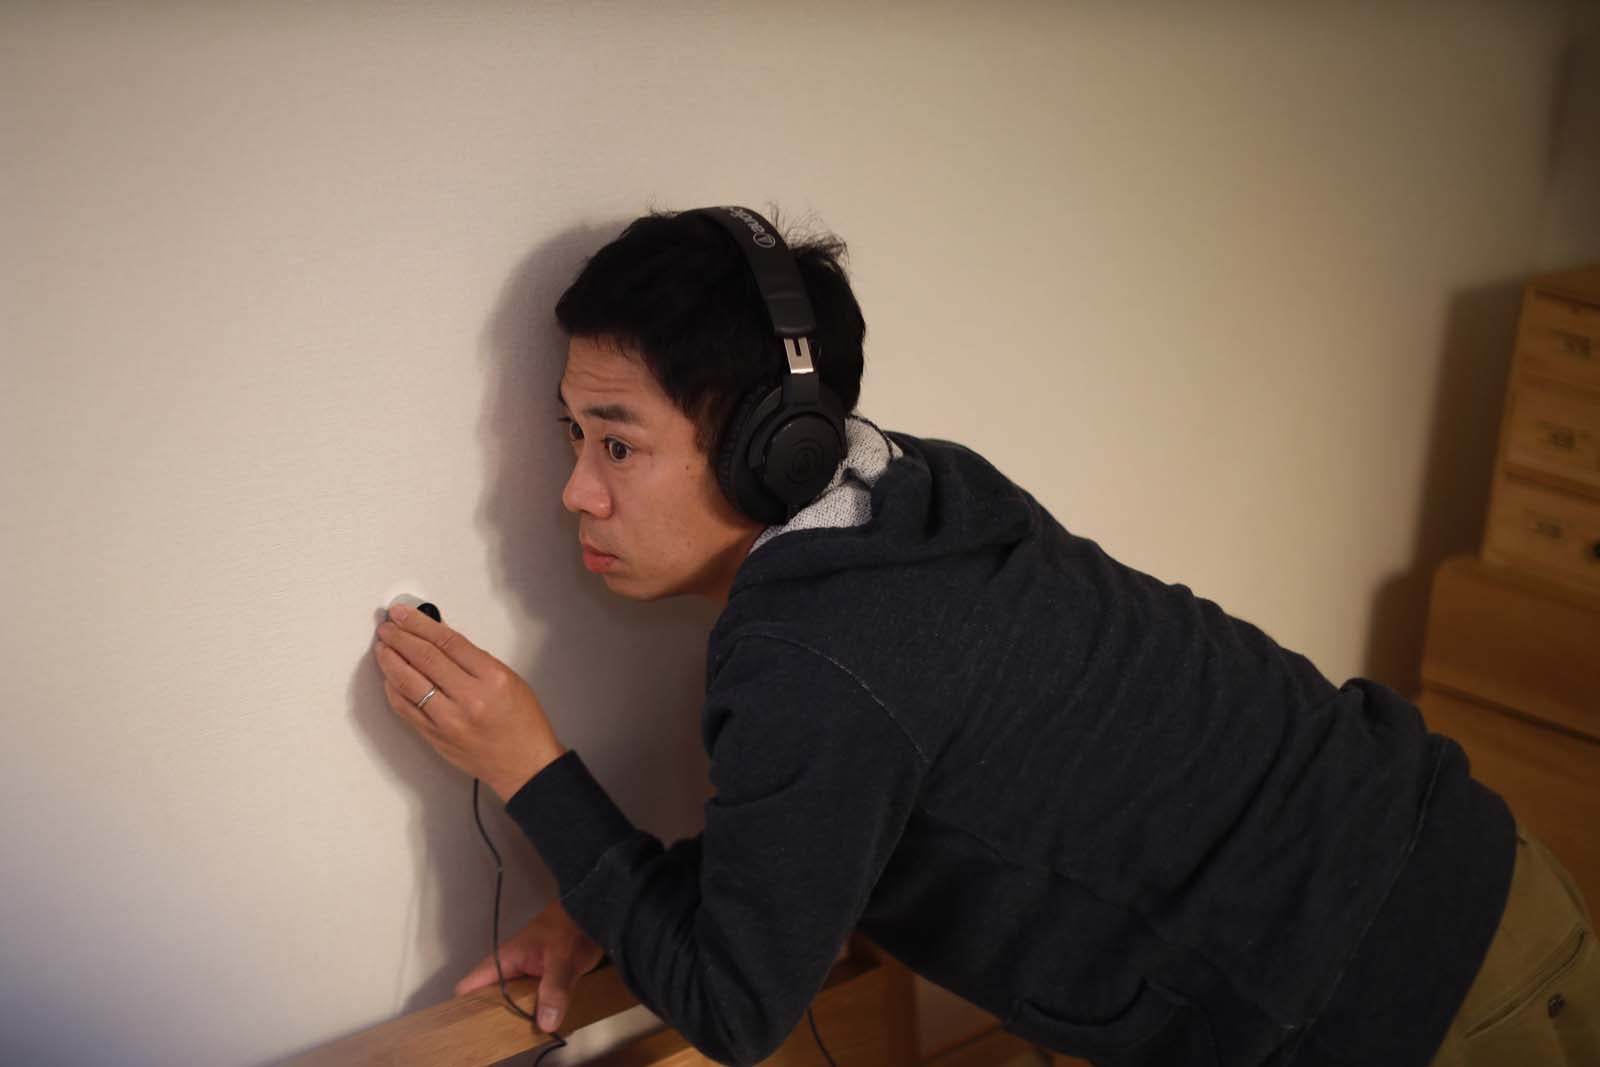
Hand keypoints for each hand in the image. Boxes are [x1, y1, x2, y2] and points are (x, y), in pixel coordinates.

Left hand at [373, 603, 565, 801]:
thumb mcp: (509, 679)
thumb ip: (473, 659)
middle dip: (400, 637)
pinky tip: (389, 676)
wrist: (524, 764)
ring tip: (383, 646)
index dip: (420, 623)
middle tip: (388, 626)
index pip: (447, 641)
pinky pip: (404, 707)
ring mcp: (448, 720)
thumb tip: (439, 638)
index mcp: (492, 678)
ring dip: (390, 660)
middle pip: (424, 657)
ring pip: (407, 682)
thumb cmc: (522, 723)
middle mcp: (469, 699)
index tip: (405, 613)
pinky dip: (393, 688)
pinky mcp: (434, 736)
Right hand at [454, 899, 605, 1031]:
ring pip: (510, 998)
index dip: (465, 1009)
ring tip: (523, 1034)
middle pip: (488, 997)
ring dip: (517, 1013)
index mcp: (504, 959)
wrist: (593, 908)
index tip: (474, 1031)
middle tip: (505, 1037)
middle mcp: (509, 966)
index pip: (468, 986)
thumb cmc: (573, 928)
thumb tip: (545, 1024)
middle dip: (494, 1017)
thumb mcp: (563, 960)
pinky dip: (533, 1008)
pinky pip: (529, 995)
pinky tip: (544, 1021)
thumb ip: (553, 990)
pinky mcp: (540, 974)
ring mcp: (524, 970)